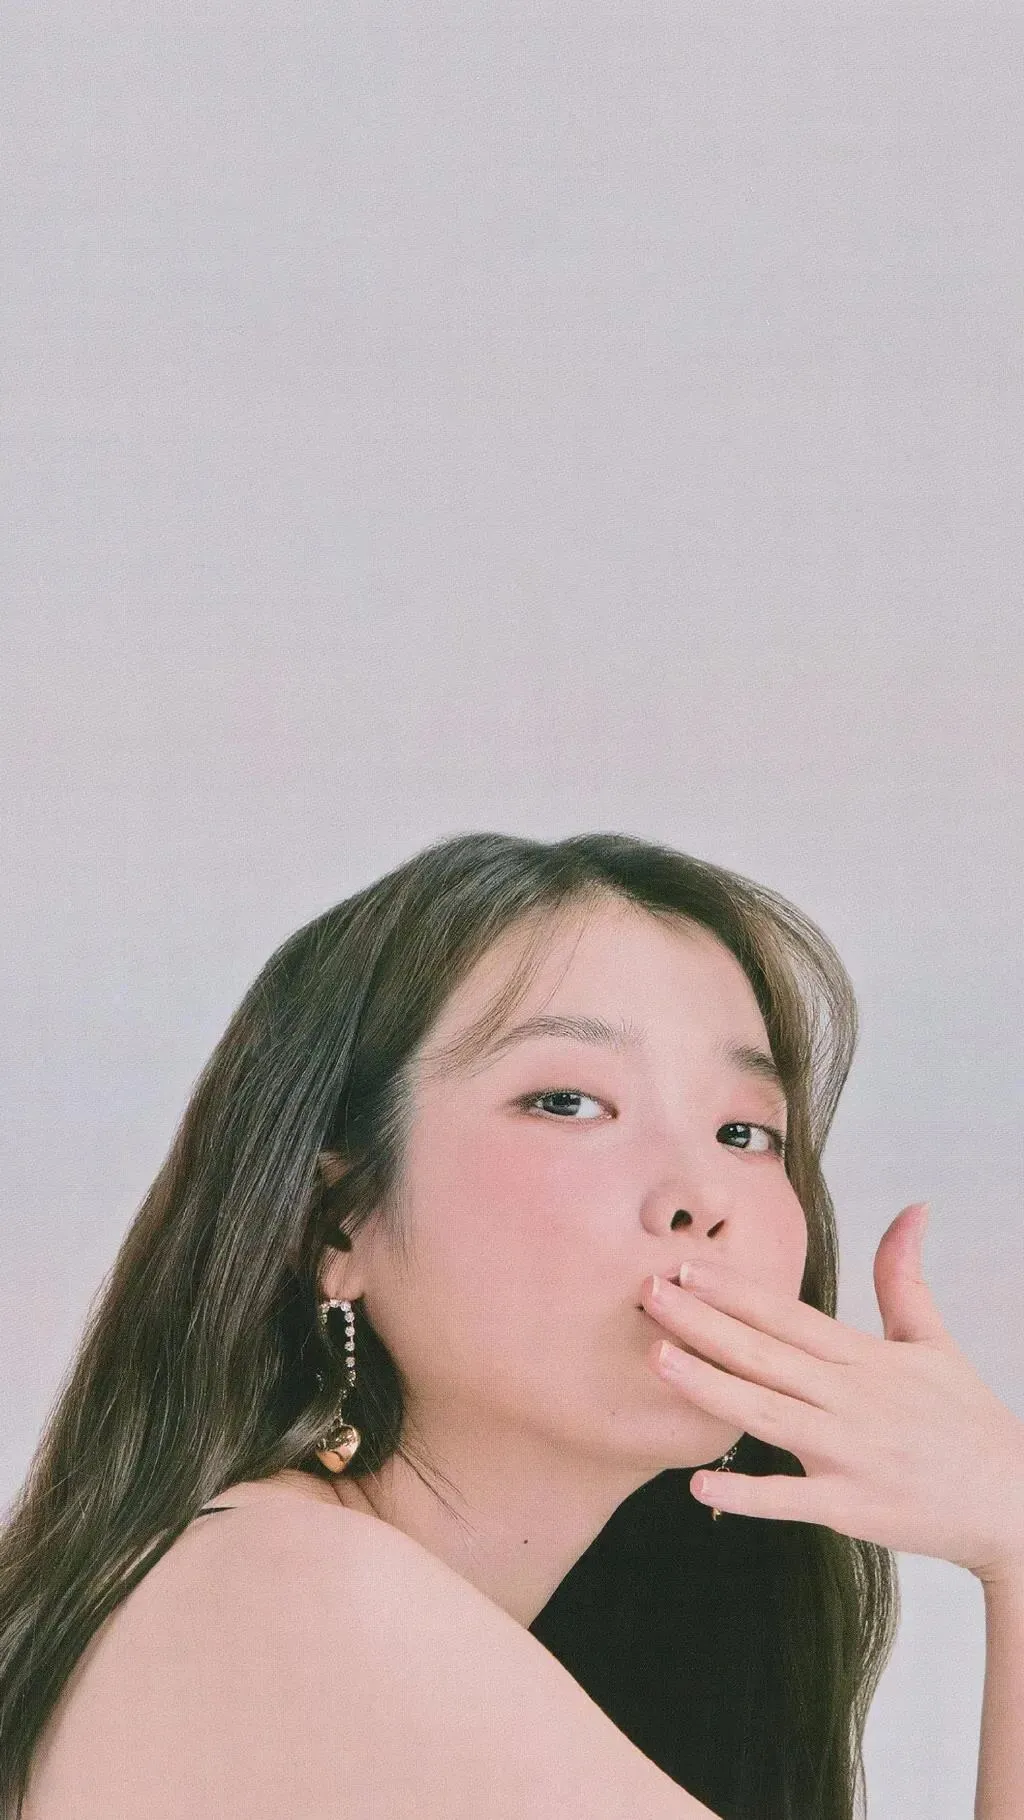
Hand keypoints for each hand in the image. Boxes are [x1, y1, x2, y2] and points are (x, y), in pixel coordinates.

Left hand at [641, 1203, 1023, 1585]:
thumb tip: (913, 1209)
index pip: (787, 1316)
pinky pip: (790, 1501)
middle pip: (765, 1354)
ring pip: (767, 1414)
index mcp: (864, 1358)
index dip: (735, 1290)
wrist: (1012, 1500)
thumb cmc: (965, 1421)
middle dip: (702, 1322)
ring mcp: (848, 1452)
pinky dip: (746, 1494)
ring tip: (659, 1359)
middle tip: (648, 1293)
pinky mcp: (851, 1506)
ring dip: (710, 1387)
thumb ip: (903, 1277)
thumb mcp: (933, 1341)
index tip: (686, 1267)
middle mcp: (850, 1398)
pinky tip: (699, 1484)